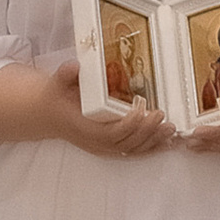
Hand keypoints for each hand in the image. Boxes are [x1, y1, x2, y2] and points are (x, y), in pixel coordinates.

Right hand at [53, 59, 181, 156]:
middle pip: (125, 143)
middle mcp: (95, 142)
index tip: (140, 110)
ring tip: (170, 129)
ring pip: (132, 150)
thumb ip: (65, 75)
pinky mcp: (110, 147)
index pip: (108, 133)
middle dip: (146, 132)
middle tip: (162, 116)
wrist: (49, 113)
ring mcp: (103, 147)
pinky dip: (151, 148)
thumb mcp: (57, 83)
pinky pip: (133, 152)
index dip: (126, 126)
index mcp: (83, 128)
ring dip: (153, 141)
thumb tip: (74, 67)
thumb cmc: (57, 97)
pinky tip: (167, 143)